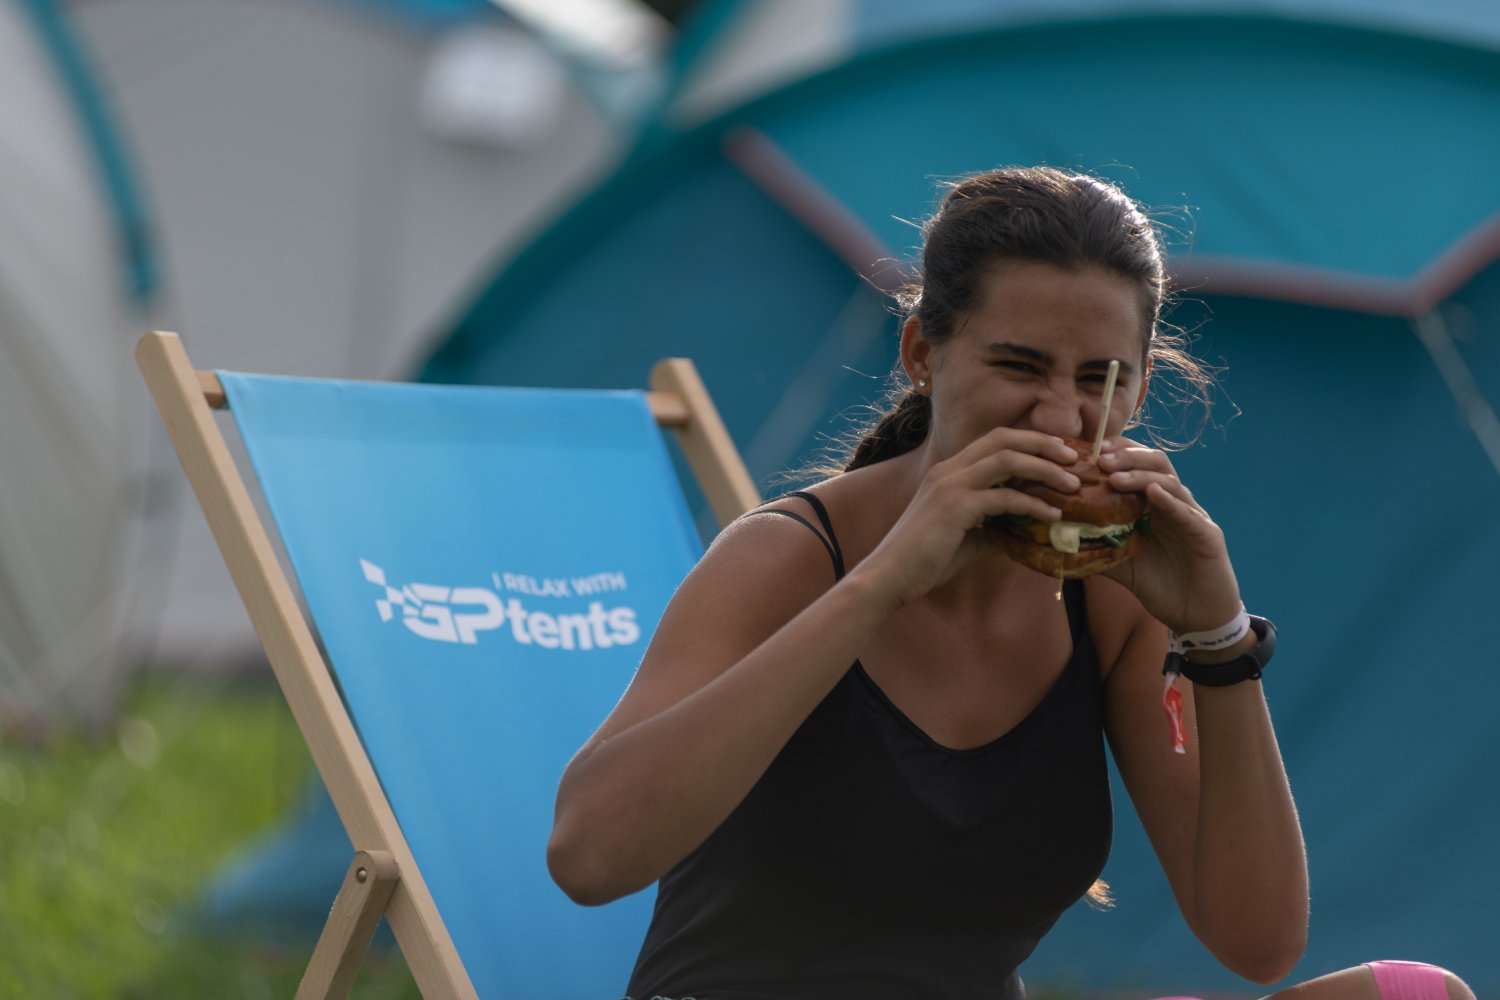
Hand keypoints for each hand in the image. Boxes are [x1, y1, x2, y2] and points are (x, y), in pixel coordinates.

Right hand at [857, 429, 1081, 606]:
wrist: (888, 577)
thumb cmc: (923, 561)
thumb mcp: (966, 539)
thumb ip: (994, 529)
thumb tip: (1025, 535)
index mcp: (949, 471)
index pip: (996, 440)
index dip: (1030, 441)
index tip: (1059, 454)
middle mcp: (949, 470)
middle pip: (1005, 438)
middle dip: (1044, 443)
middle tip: (1075, 459)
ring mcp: (951, 485)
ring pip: (1008, 460)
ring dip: (1046, 469)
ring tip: (1074, 485)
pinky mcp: (955, 507)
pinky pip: (1004, 497)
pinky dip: (1033, 504)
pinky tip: (1052, 516)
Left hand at [1095, 440, 1243, 632]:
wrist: (1197, 615)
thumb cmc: (1161, 586)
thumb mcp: (1121, 565)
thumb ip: (1096, 550)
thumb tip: (1058, 540)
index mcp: (1154, 505)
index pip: (1138, 466)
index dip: (1118, 453)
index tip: (1090, 451)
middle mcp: (1174, 504)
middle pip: (1155, 464)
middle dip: (1127, 457)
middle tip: (1100, 458)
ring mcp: (1193, 517)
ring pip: (1170, 483)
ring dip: (1141, 476)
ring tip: (1114, 476)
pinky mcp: (1208, 535)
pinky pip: (1188, 514)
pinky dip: (1170, 502)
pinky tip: (1152, 494)